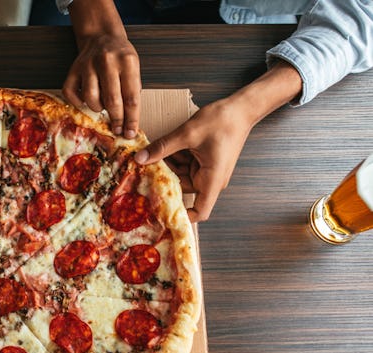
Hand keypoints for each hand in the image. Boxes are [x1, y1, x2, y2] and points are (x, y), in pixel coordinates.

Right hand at [63, 33, 140, 137]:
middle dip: (116, 119)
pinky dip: (78, 102)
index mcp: (127, 61)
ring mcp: (87, 65)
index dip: (131, 119)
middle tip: (117, 129)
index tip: (130, 133)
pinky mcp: (73, 69)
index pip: (131, 98)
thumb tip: (128, 123)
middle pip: (112, 101)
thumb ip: (132, 92)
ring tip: (102, 106)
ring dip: (98, 109)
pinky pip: (71, 94)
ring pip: (91, 99)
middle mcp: (107, 61)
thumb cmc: (120, 57)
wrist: (102, 37)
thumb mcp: (134, 69)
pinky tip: (85, 100)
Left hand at [133, 97, 253, 221]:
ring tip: (153, 154)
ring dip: (168, 166)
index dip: (182, 216)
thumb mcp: (188, 133)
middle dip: (164, 180)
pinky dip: (174, 158)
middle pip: (182, 190)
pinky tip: (164, 148)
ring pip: (180, 176)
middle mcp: (210, 180)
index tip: (161, 213)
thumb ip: (163, 147)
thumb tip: (140, 159)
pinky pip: (184, 166)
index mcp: (212, 180)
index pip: (200, 212)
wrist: (241, 108)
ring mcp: (206, 171)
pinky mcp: (203, 162)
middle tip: (144, 170)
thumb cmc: (223, 121)